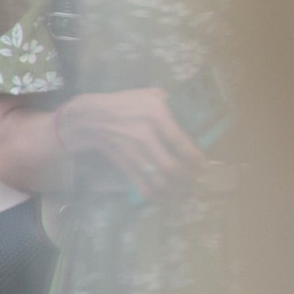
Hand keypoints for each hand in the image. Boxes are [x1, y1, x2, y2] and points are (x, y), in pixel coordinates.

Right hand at [58, 88, 209, 198]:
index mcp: (154, 114)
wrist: (90, 118)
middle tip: (196, 181)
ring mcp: (133, 153)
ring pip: (158, 180)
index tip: (203, 164)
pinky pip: (142, 187)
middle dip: (188, 178)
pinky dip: (156, 197)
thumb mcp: (148, 94)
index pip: (179, 141)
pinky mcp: (124, 166)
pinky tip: (166, 198)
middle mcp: (144, 135)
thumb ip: (170, 104)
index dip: (195, 157)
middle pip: (171, 166)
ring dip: (175, 191)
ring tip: (185, 193)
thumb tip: (191, 115)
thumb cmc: (124, 104)